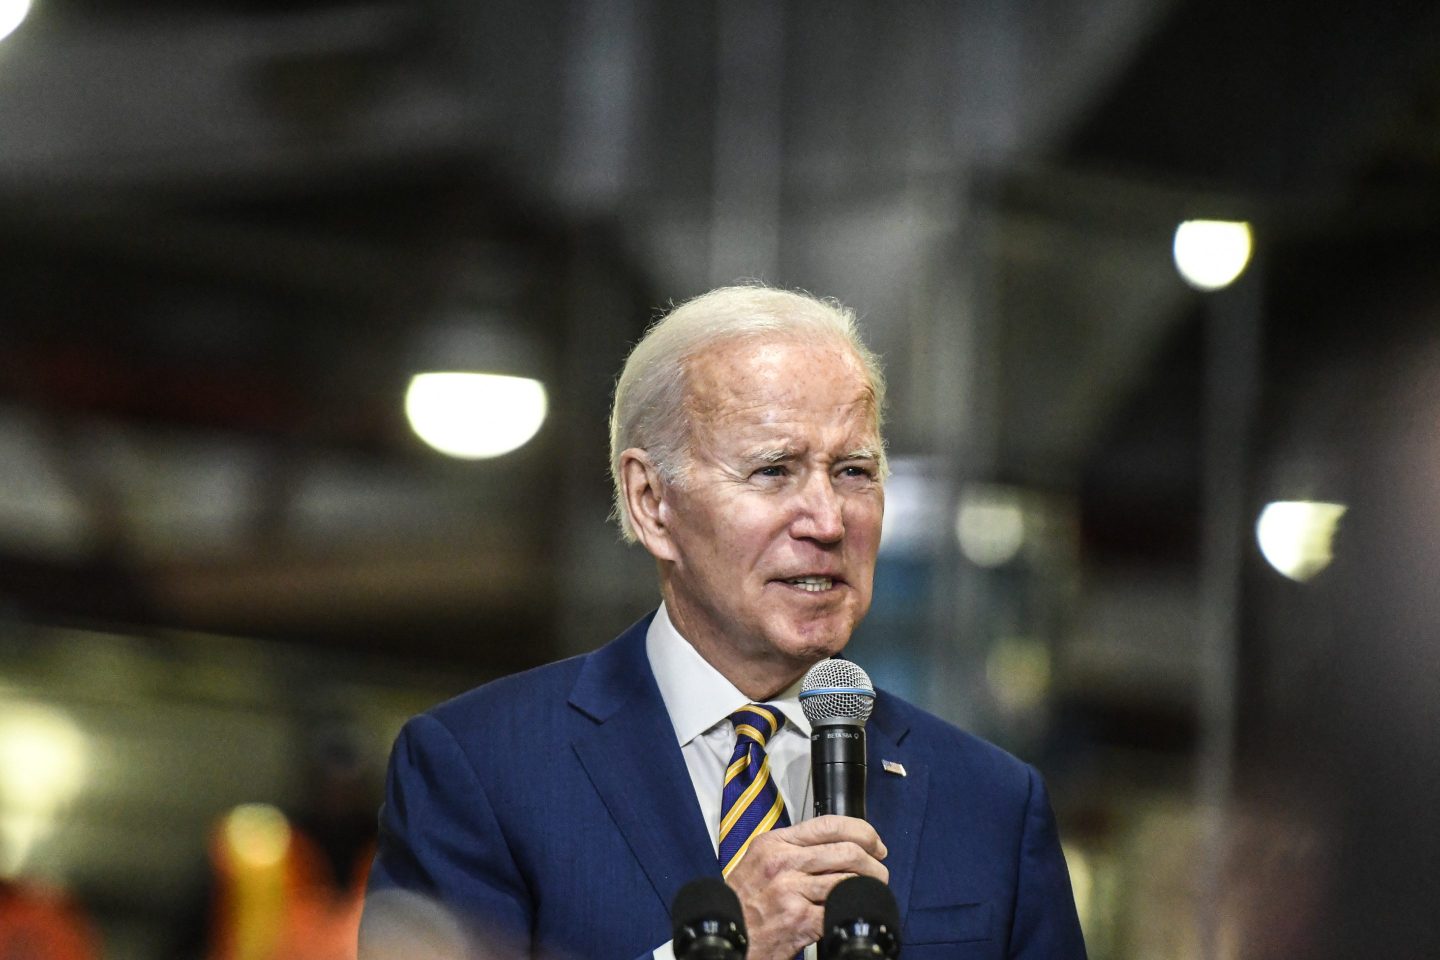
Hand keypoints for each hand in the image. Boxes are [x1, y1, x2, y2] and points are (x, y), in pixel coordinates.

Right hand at [724, 816, 888, 959]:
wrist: (724, 934)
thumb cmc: (743, 903)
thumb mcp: (760, 862)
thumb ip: (793, 850)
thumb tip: (836, 847)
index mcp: (775, 843)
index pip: (829, 824)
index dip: (862, 831)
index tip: (874, 843)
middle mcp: (783, 862)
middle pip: (846, 851)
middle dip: (873, 863)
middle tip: (879, 873)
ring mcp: (790, 890)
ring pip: (849, 879)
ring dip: (869, 887)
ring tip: (870, 893)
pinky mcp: (798, 918)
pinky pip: (839, 908)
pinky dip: (852, 910)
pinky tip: (851, 912)